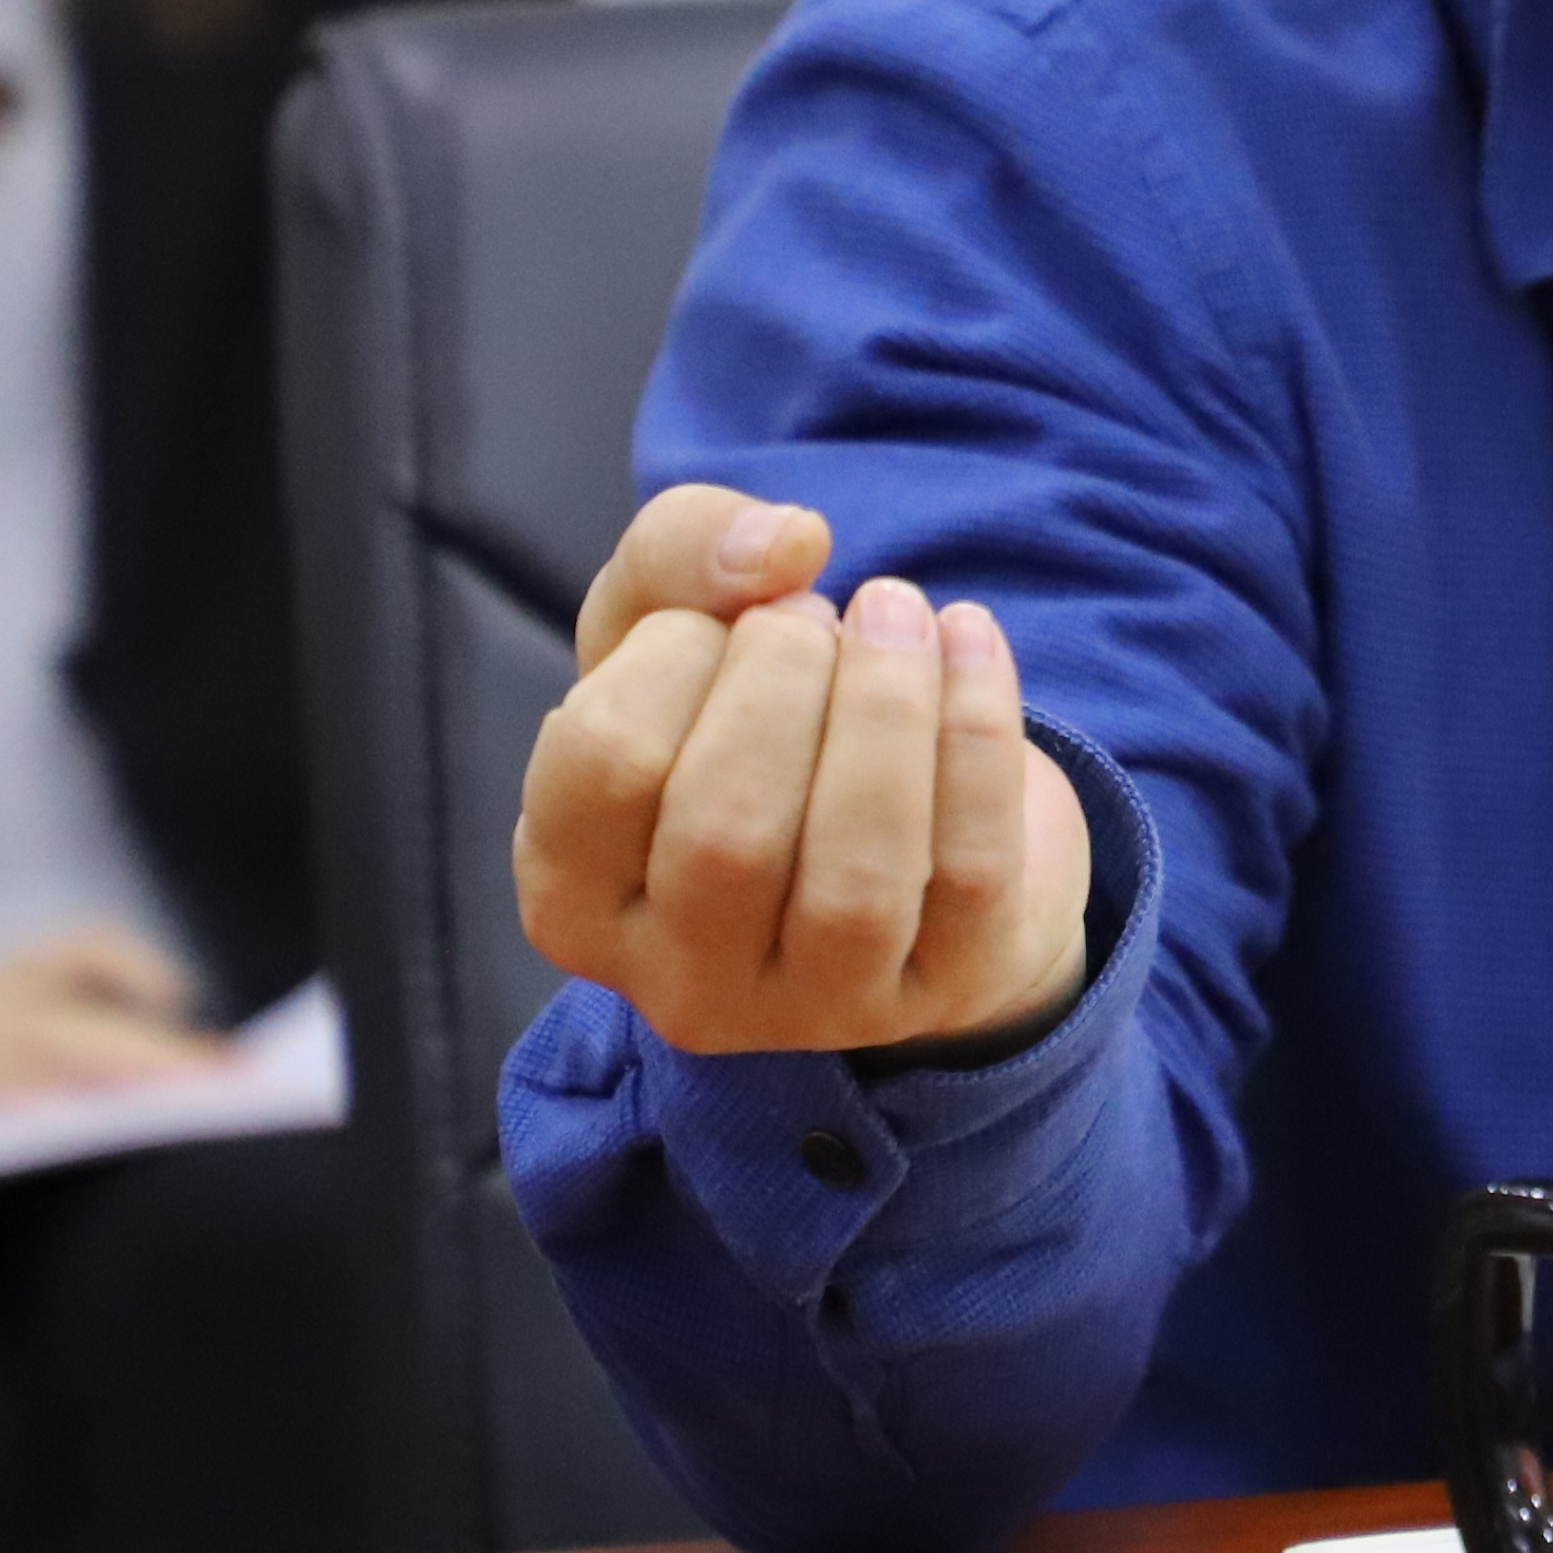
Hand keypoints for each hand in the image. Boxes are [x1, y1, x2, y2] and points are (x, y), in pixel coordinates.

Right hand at [513, 484, 1097, 1055]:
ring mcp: (816, 1008)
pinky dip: (979, 732)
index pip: (601, 764)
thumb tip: (784, 544)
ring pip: (857, 876)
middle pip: (728, 830)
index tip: (723, 618)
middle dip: (787, 678)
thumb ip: (679, 551)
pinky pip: (971, 870)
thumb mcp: (670, 627)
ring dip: (889, 708)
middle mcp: (678, 982)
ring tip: (897, 614)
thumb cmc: (742, 725)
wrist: (897, 835)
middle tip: (814, 619)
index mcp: (573, 897)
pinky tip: (968, 638)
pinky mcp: (944, 991)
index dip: (674, 654)